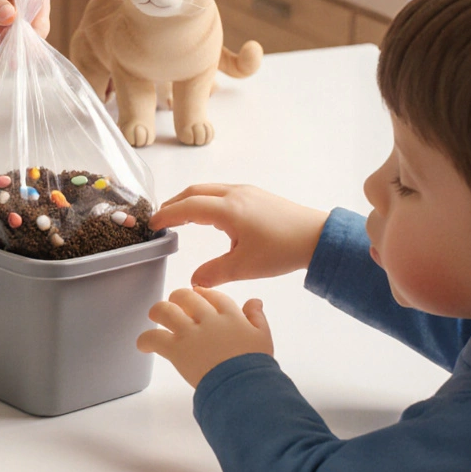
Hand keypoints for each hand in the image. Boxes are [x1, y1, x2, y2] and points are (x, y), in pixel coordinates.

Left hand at [0, 0, 48, 57]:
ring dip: (5, 44)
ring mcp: (25, 4)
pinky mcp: (16, 18)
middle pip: (36, 21)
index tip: (7, 38)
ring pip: (26, 34)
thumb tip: (10, 17)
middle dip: (15, 39)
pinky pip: (14, 37)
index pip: (36, 1)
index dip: (27, 23)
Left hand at [137, 287, 272, 387]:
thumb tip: (254, 301)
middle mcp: (208, 319)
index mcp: (230, 315)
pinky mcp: (177, 350)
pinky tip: (143, 345)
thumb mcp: (263, 338)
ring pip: (165, 310)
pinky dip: (145, 340)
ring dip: (157, 311)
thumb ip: (257, 317)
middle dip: (177, 298)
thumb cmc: (255, 366)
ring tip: (154, 317)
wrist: (243, 387)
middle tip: (173, 305)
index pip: (213, 296)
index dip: (202, 293)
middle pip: (186, 296)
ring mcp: (191, 333)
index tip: (198, 295)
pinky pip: (154, 338)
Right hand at [150, 184, 329, 287]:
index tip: (153, 225)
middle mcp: (234, 194)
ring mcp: (246, 191)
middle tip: (161, 219)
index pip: (187, 208)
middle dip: (174, 204)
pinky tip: (207, 215)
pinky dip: (205, 199)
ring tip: (179, 216)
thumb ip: (214, 273)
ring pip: (208, 189)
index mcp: (228, 209)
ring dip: (189, 200)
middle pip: (194, 192)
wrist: (318, 237)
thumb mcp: (244, 266)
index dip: (167, 215)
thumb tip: (194, 281)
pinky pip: (221, 191)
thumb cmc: (282, 250)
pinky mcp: (256, 195)